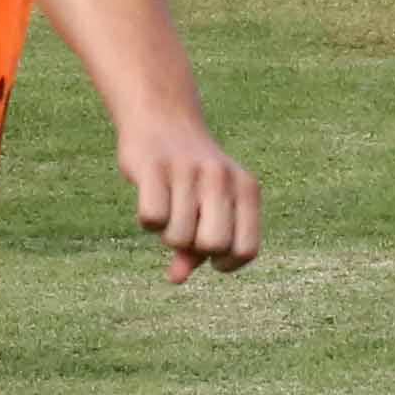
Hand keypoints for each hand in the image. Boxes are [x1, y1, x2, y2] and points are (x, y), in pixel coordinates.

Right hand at [113, 108, 257, 281]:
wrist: (162, 116)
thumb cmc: (190, 175)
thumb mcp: (206, 208)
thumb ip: (198, 249)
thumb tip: (176, 278)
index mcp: (246, 188)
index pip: (247, 249)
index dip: (226, 262)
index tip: (210, 255)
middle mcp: (222, 178)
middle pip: (214, 245)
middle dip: (194, 247)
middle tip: (186, 227)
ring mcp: (189, 171)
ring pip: (177, 236)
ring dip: (167, 232)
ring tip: (169, 207)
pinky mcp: (154, 166)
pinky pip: (152, 218)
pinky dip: (147, 219)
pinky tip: (150, 198)